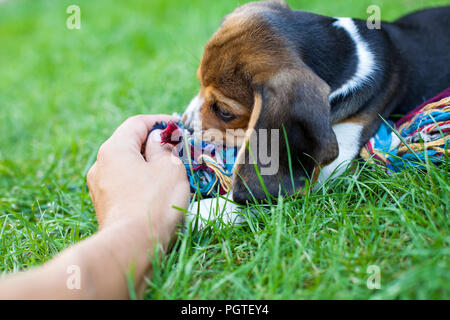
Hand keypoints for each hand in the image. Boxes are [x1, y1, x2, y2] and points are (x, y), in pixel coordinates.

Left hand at [87, 115, 188, 247]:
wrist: (131, 247)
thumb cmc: (154, 202)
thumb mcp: (169, 168)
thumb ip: (164, 148)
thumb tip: (157, 141)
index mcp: (114, 148)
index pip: (137, 123)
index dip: (160, 121)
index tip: (177, 124)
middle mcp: (100, 164)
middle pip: (129, 144)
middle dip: (154, 143)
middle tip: (176, 147)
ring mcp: (99, 186)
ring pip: (127, 165)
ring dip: (147, 163)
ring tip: (169, 170)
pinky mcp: (104, 206)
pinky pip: (124, 183)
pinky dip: (140, 180)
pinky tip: (156, 190)